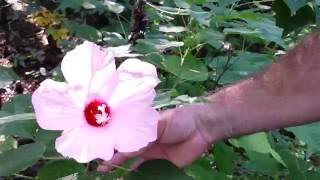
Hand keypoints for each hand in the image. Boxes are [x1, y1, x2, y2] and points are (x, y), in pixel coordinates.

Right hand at [98, 105, 212, 170]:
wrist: (202, 128)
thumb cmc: (179, 120)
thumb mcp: (159, 124)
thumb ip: (142, 135)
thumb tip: (124, 148)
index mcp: (142, 129)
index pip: (123, 138)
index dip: (112, 145)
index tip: (98, 152)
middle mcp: (146, 142)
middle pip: (127, 153)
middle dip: (114, 161)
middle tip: (99, 171)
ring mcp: (154, 155)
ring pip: (135, 165)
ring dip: (124, 171)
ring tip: (111, 179)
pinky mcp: (164, 165)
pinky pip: (150, 173)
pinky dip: (140, 177)